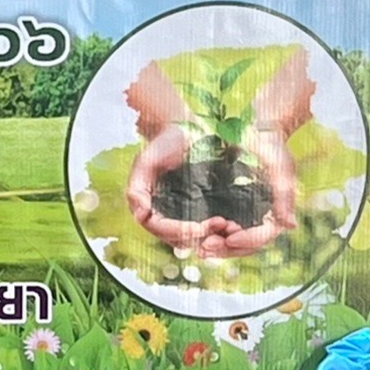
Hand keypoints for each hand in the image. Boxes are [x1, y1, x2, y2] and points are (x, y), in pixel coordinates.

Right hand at [126, 119, 219, 248]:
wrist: (185, 131)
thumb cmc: (163, 144)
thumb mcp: (146, 161)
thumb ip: (137, 188)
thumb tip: (141, 215)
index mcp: (149, 208)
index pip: (161, 229)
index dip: (178, 232)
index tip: (197, 228)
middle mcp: (165, 215)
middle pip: (179, 239)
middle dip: (199, 236)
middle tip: (219, 224)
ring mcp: (183, 214)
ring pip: (195, 237)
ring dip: (212, 236)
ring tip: (230, 227)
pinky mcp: (201, 209)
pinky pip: (209, 227)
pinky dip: (220, 230)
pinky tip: (233, 224)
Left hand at [197, 52, 315, 257]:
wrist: (257, 129)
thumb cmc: (271, 145)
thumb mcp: (280, 168)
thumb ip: (285, 196)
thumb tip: (289, 227)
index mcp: (279, 211)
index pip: (265, 237)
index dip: (248, 241)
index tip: (230, 239)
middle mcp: (265, 217)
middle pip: (247, 245)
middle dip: (227, 249)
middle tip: (206, 248)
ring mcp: (249, 214)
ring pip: (233, 241)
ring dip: (218, 246)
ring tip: (200, 246)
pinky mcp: (234, 208)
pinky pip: (224, 229)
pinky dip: (212, 234)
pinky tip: (198, 234)